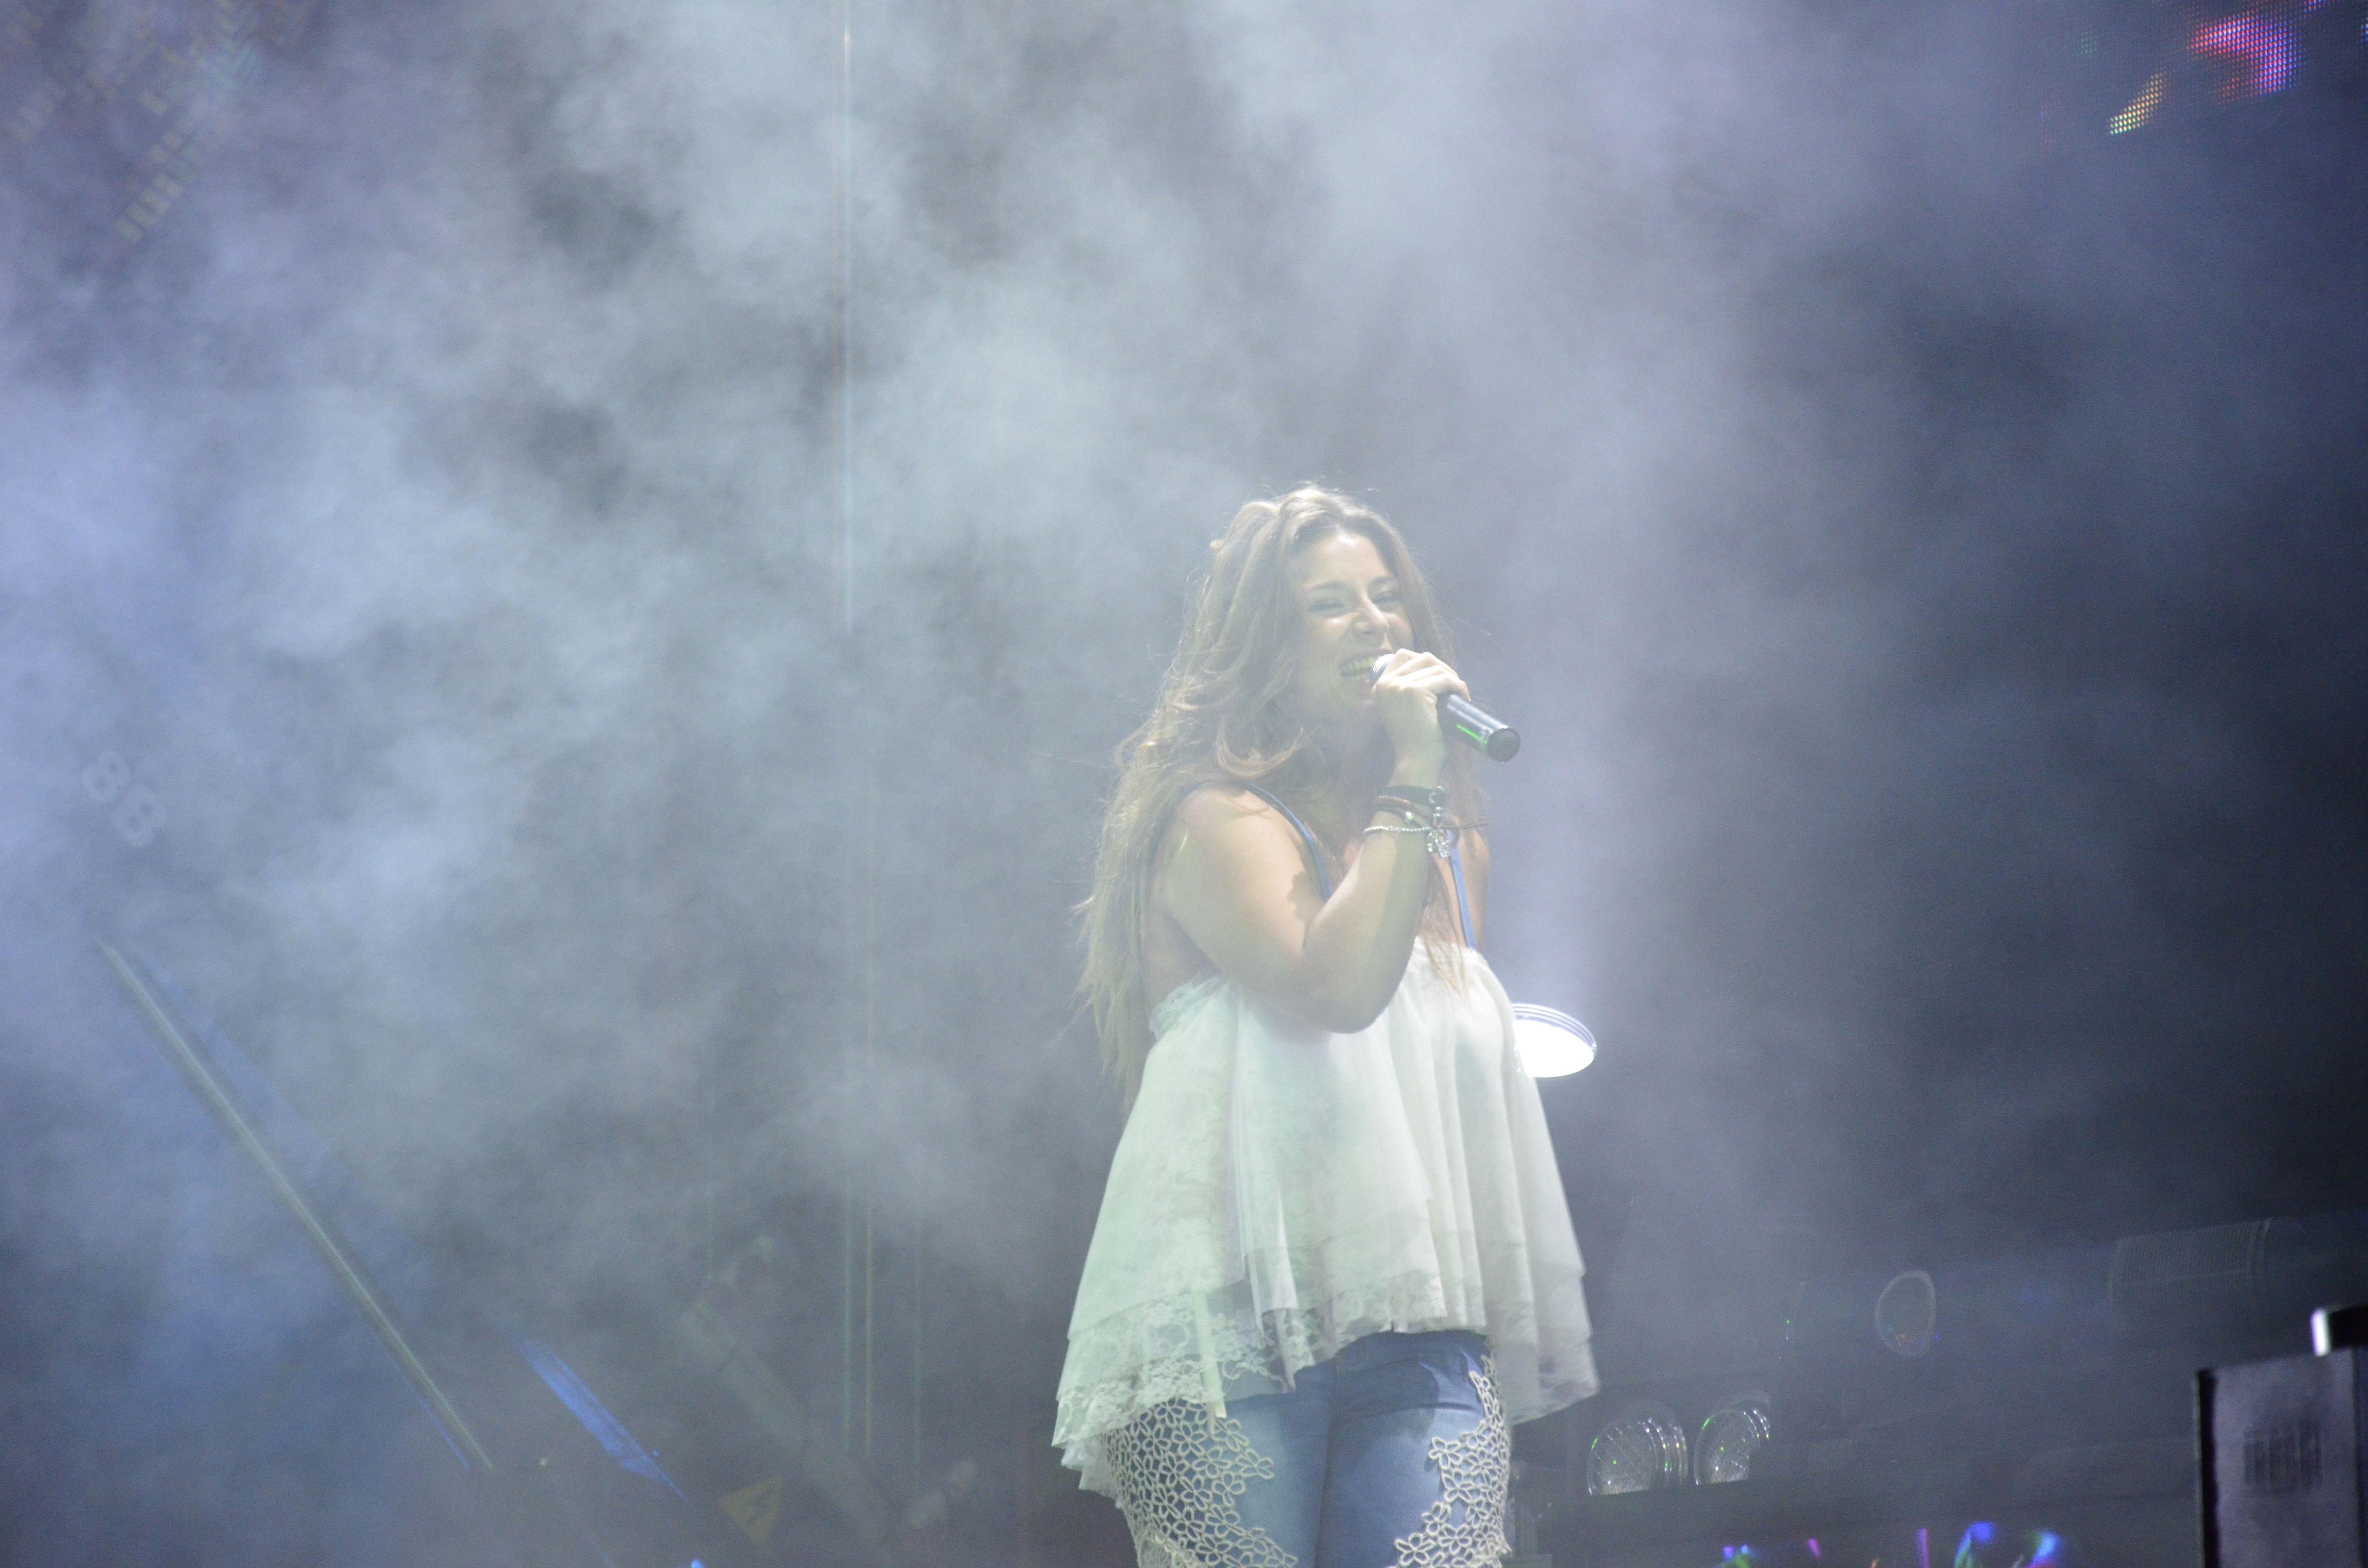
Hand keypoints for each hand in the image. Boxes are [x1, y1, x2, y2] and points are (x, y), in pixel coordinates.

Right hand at [1370, 649, 1468, 781]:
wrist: (1416, 761)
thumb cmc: (1414, 740)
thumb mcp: (1403, 709)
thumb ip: (1407, 691)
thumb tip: (1434, 670)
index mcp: (1379, 686)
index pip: (1403, 655)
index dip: (1425, 662)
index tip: (1439, 677)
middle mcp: (1385, 683)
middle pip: (1422, 657)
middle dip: (1442, 668)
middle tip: (1453, 687)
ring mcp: (1399, 686)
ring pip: (1436, 667)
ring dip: (1452, 678)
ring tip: (1459, 694)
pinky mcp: (1415, 691)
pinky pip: (1445, 679)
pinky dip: (1458, 686)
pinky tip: (1463, 697)